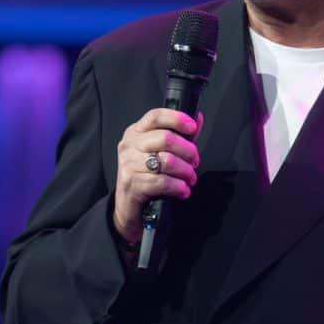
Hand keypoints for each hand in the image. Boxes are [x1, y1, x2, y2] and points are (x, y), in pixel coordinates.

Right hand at [112, 108, 203, 244]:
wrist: (127, 206)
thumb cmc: (145, 176)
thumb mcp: (159, 152)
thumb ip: (178, 135)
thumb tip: (196, 118)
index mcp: (136, 133)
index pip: (156, 116)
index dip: (177, 119)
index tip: (192, 128)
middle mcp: (130, 146)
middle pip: (166, 138)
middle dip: (188, 151)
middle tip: (194, 161)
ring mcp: (129, 165)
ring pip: (167, 161)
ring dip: (185, 171)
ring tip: (190, 179)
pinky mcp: (132, 184)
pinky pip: (163, 182)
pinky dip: (178, 187)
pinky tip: (182, 190)